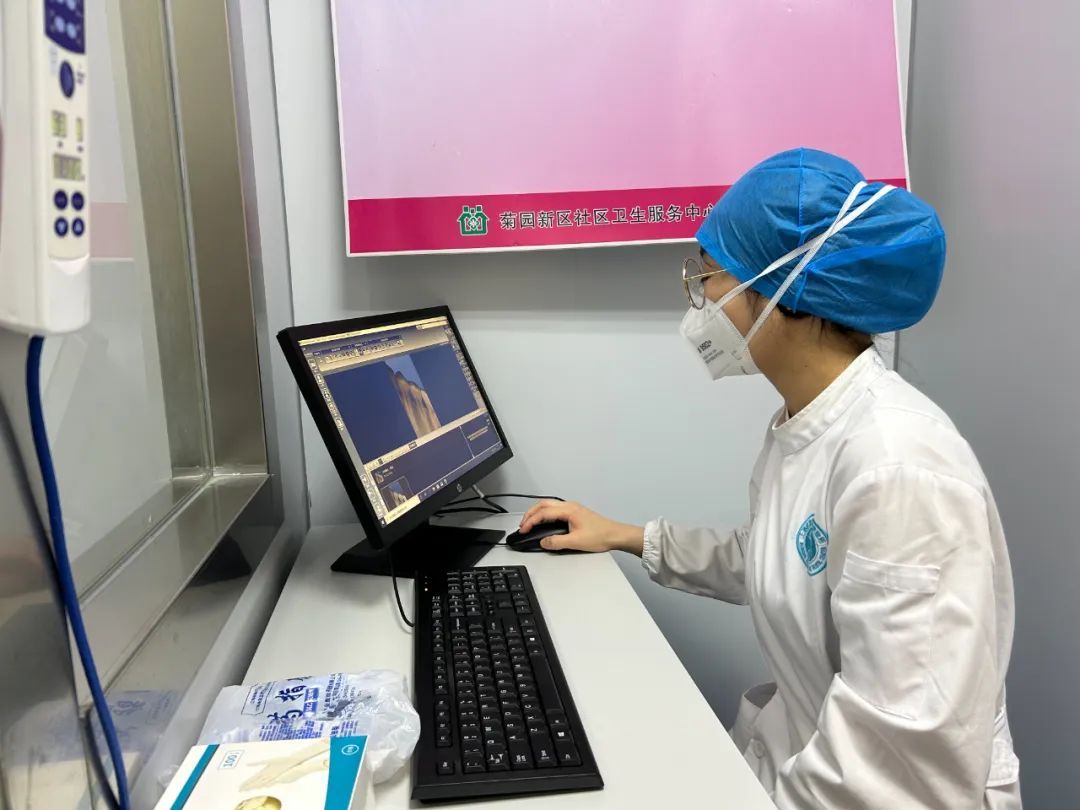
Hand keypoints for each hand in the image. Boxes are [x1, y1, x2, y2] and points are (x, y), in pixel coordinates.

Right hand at [518, 500, 643, 554]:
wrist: (616, 535)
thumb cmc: (601, 535)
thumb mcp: (576, 542)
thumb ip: (557, 542)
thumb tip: (543, 542)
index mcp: (569, 510)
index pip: (543, 513)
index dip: (530, 521)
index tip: (523, 530)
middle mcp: (570, 506)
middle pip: (543, 505)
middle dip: (530, 514)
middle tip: (522, 525)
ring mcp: (573, 508)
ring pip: (549, 505)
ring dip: (537, 513)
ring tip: (529, 523)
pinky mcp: (575, 513)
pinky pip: (555, 509)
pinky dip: (545, 514)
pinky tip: (544, 522)